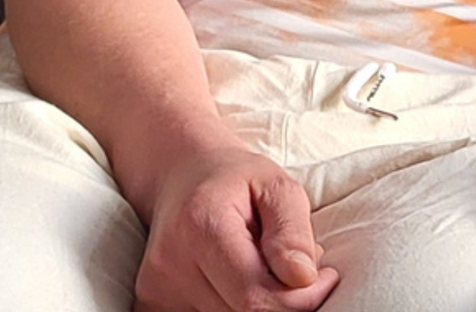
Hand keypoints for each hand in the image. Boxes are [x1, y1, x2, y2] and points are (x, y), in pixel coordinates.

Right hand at [134, 146, 340, 310]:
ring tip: (267, 265)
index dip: (298, 299)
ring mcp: (154, 289)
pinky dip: (233, 307)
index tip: (324, 278)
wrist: (183, 176)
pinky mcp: (151, 305)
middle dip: (282, 300)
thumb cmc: (238, 179)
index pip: (253, 295)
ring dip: (258, 304)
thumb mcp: (277, 185)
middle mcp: (169, 264)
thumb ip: (292, 231)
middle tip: (302, 269)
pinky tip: (241, 279)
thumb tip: (303, 278)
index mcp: (202, 226)